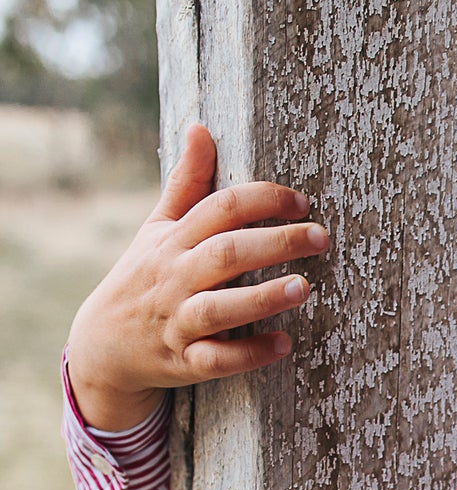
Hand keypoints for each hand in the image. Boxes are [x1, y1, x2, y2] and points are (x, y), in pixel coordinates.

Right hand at [66, 122, 329, 432]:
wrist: (102, 343)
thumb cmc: (144, 277)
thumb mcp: (158, 228)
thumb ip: (187, 183)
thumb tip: (200, 128)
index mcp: (175, 240)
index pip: (220, 208)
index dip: (263, 199)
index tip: (302, 202)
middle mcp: (176, 277)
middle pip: (225, 254)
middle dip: (274, 243)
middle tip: (320, 237)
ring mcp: (178, 321)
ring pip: (218, 308)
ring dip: (262, 298)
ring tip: (304, 288)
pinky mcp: (183, 361)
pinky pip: (215, 360)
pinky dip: (248, 354)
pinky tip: (284, 344)